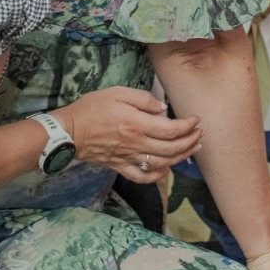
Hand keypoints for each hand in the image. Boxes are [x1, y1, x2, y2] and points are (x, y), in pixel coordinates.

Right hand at [63, 85, 201, 179]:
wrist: (69, 131)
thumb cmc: (92, 108)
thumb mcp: (117, 93)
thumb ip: (143, 99)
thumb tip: (163, 109)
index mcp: (137, 124)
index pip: (171, 129)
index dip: (188, 126)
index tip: (196, 120)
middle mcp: (136, 144)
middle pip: (172, 148)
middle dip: (190, 141)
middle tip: (200, 133)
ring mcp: (129, 158)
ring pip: (162, 163)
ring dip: (181, 157)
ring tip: (192, 148)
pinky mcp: (120, 166)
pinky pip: (142, 177)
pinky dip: (158, 176)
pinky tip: (166, 169)